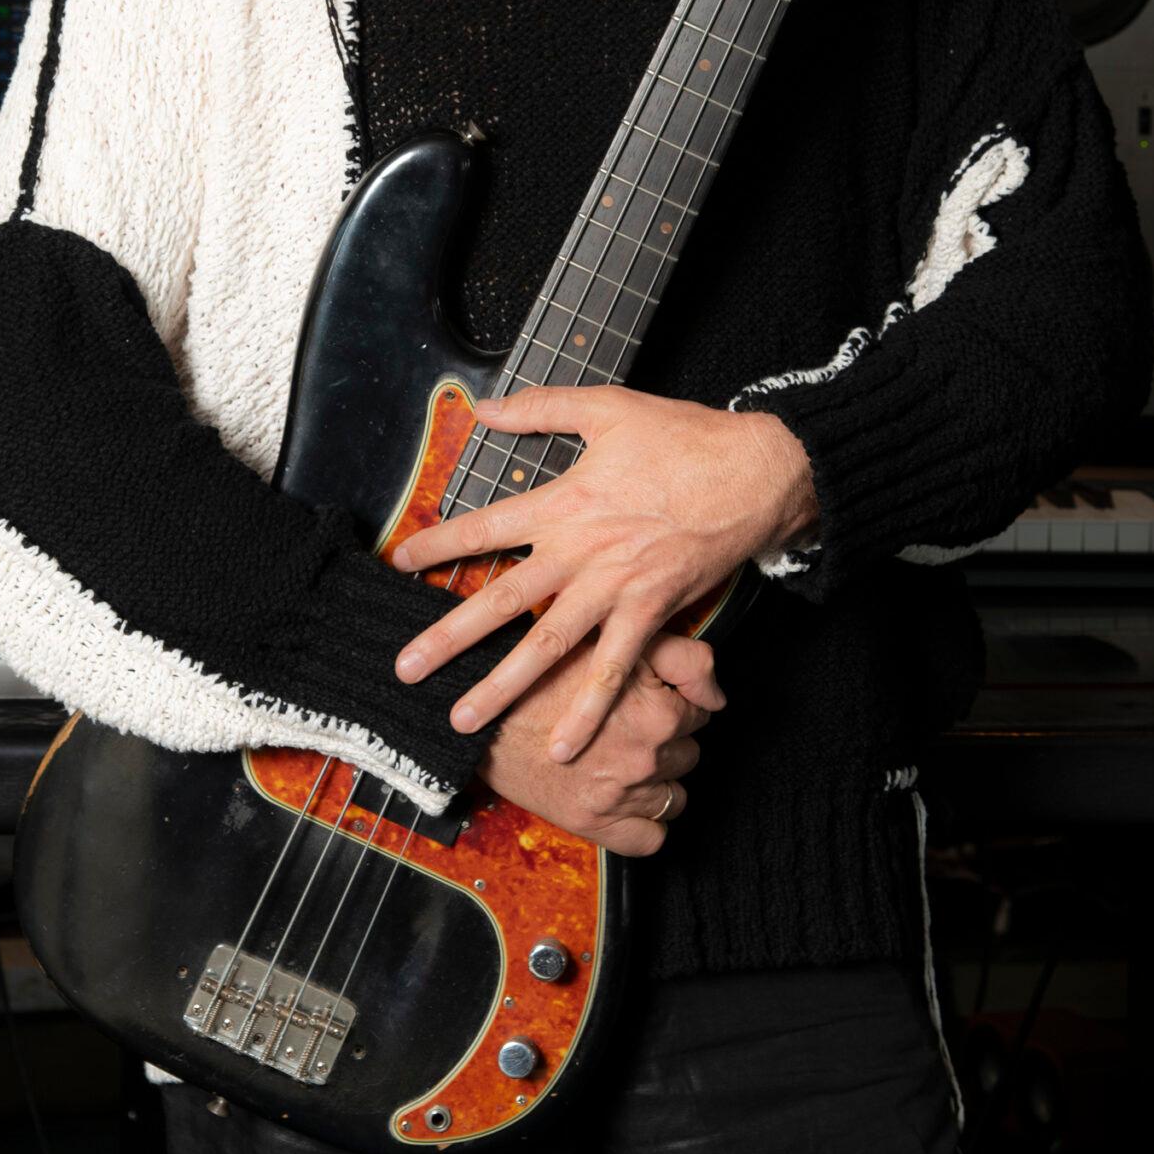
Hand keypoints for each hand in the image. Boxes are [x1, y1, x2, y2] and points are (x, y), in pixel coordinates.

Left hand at [391, 384, 814, 758]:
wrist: (755, 472)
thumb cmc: (683, 438)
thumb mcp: (608, 407)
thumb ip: (541, 408)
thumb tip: (484, 409)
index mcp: (564, 502)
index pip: (486, 527)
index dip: (438, 546)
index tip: (399, 564)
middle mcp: (580, 552)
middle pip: (501, 600)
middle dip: (449, 635)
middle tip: (404, 668)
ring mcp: (615, 588)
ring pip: (547, 645)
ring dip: (501, 684)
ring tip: (462, 719)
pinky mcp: (652, 611)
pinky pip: (613, 669)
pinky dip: (588, 708)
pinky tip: (562, 746)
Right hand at [479, 627, 724, 856]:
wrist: (482, 713)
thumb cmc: (544, 672)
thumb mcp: (617, 645)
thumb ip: (683, 660)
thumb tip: (718, 695)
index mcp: (657, 712)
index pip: (700, 715)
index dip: (676, 704)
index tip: (649, 703)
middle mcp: (646, 757)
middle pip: (688, 755)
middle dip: (667, 742)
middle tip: (629, 728)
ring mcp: (622, 796)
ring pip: (674, 797)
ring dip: (657, 781)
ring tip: (623, 761)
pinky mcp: (596, 825)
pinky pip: (651, 840)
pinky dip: (645, 824)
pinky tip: (626, 800)